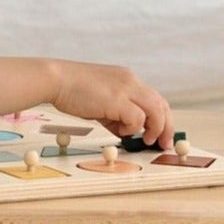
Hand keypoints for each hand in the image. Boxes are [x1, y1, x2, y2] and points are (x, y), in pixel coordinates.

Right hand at [52, 62, 173, 147]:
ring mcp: (126, 89)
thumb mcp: (100, 103)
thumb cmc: (72, 91)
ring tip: (145, 140)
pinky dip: (133, 128)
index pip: (155, 98)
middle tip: (163, 143)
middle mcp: (131, 81)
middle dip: (166, 126)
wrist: (56, 80)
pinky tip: (120, 131)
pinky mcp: (117, 100)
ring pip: (156, 110)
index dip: (162, 118)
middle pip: (162, 104)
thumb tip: (125, 131)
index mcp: (128, 79)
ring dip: (154, 129)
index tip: (161, 135)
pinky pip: (138, 118)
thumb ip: (115, 115)